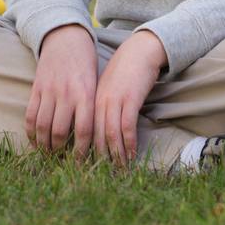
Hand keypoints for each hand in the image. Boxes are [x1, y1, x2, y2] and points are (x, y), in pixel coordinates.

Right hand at [25, 23, 98, 158]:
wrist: (66, 37)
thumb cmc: (85, 63)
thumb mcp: (95, 83)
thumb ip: (91, 108)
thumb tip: (93, 139)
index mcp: (86, 94)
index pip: (83, 131)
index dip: (81, 152)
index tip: (80, 164)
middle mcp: (67, 94)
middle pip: (59, 133)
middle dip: (59, 152)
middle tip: (61, 160)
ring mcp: (49, 90)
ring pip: (42, 127)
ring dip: (44, 145)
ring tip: (48, 154)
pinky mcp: (36, 88)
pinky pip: (30, 115)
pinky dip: (31, 133)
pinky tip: (35, 141)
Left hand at [93, 30, 167, 167]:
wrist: (139, 50)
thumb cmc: (125, 71)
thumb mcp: (107, 89)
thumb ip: (101, 107)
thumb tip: (99, 132)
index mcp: (92, 99)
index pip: (84, 130)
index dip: (85, 149)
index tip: (86, 166)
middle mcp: (100, 101)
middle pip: (95, 135)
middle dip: (98, 157)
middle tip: (101, 174)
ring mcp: (114, 100)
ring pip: (110, 134)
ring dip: (115, 155)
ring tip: (118, 170)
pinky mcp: (130, 99)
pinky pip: (127, 127)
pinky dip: (129, 143)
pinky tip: (131, 155)